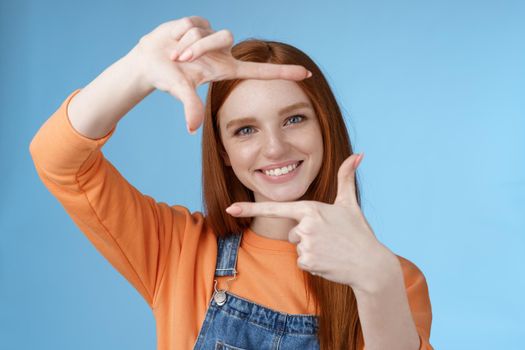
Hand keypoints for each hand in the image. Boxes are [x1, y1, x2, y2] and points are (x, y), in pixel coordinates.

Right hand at [128, 16, 311, 133]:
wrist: (147, 63)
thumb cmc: (166, 79)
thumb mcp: (180, 91)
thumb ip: (189, 107)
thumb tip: (192, 129)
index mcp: (226, 69)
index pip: (261, 70)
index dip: (283, 72)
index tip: (307, 73)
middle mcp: (223, 52)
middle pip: (226, 37)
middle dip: (200, 47)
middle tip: (181, 59)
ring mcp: (212, 36)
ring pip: (209, 30)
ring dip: (189, 42)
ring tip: (175, 53)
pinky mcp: (200, 22)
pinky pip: (194, 22)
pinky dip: (179, 33)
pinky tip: (173, 40)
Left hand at [225, 153, 395, 293]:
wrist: (370, 264)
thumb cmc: (359, 232)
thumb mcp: (350, 203)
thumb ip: (346, 177)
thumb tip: (357, 154)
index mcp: (310, 208)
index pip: (275, 208)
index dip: (250, 209)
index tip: (230, 209)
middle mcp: (304, 225)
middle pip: (292, 232)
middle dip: (307, 237)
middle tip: (330, 238)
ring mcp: (305, 244)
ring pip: (297, 247)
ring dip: (311, 250)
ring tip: (331, 249)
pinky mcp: (307, 262)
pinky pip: (302, 262)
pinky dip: (314, 263)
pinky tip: (329, 261)